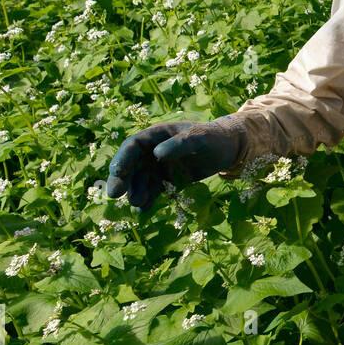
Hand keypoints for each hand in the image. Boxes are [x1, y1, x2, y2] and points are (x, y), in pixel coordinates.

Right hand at [105, 117, 244, 211]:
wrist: (229, 150)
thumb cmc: (214, 138)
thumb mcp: (200, 138)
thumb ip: (181, 144)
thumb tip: (157, 153)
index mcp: (157, 134)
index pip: (134, 145)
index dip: (123, 158)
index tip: (117, 172)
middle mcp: (153, 150)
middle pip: (131, 164)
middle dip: (122, 179)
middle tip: (114, 194)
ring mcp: (159, 166)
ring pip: (141, 179)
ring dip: (136, 191)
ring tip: (137, 204)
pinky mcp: (167, 179)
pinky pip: (153, 190)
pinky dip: (148, 199)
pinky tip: (144, 210)